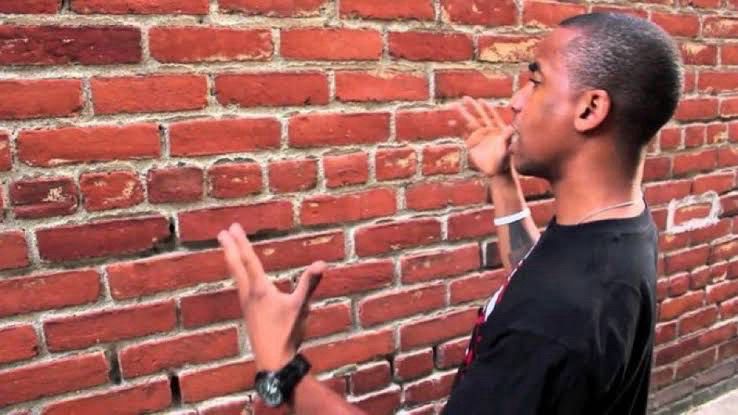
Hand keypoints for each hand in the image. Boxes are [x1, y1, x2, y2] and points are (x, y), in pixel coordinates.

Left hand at [218, 223, 326, 370]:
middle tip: (222, 232)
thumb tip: (322, 264)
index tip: (232, 228)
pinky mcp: (249, 313)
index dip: (241, 243)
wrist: (273, 362)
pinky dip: (238, 275)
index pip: (249, 261)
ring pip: (236, 277)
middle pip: (236, 266)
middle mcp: (249, 295)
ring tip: (229, 251)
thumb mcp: (301, 306)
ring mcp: (247, 305)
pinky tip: (243, 280)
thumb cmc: (287, 334)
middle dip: (230, 248)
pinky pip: (241, 287)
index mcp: (260, 290)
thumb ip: (310, 283)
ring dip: (232, 261)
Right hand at [455, 96, 515, 176]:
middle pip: (478, 116)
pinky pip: (463, 133)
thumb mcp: (506, 149)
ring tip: (455, 106)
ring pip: (469, 122)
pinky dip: (457, 127)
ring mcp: (478, 136)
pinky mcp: (471, 144)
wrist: (496, 171)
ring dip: (462, 115)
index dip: (486, 108)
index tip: (480, 100)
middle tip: (464, 98)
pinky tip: (451, 122)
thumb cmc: (504, 160)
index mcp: (496, 129)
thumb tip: (511, 128)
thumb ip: (507, 138)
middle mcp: (486, 131)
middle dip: (472, 107)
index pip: (490, 115)